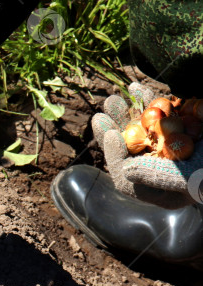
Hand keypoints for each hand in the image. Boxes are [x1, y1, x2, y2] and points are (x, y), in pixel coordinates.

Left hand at [91, 82, 202, 208]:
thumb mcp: (193, 179)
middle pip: (126, 149)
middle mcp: (156, 167)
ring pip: (136, 128)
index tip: (110, 133)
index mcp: (157, 187)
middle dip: (113, 129)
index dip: (114, 153)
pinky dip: (146, 101)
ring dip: (124, 112)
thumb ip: (160, 177)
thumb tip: (126, 170)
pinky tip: (136, 88)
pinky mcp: (176, 128)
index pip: (125, 172)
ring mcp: (164, 146)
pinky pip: (155, 114)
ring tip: (113, 97)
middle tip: (102, 112)